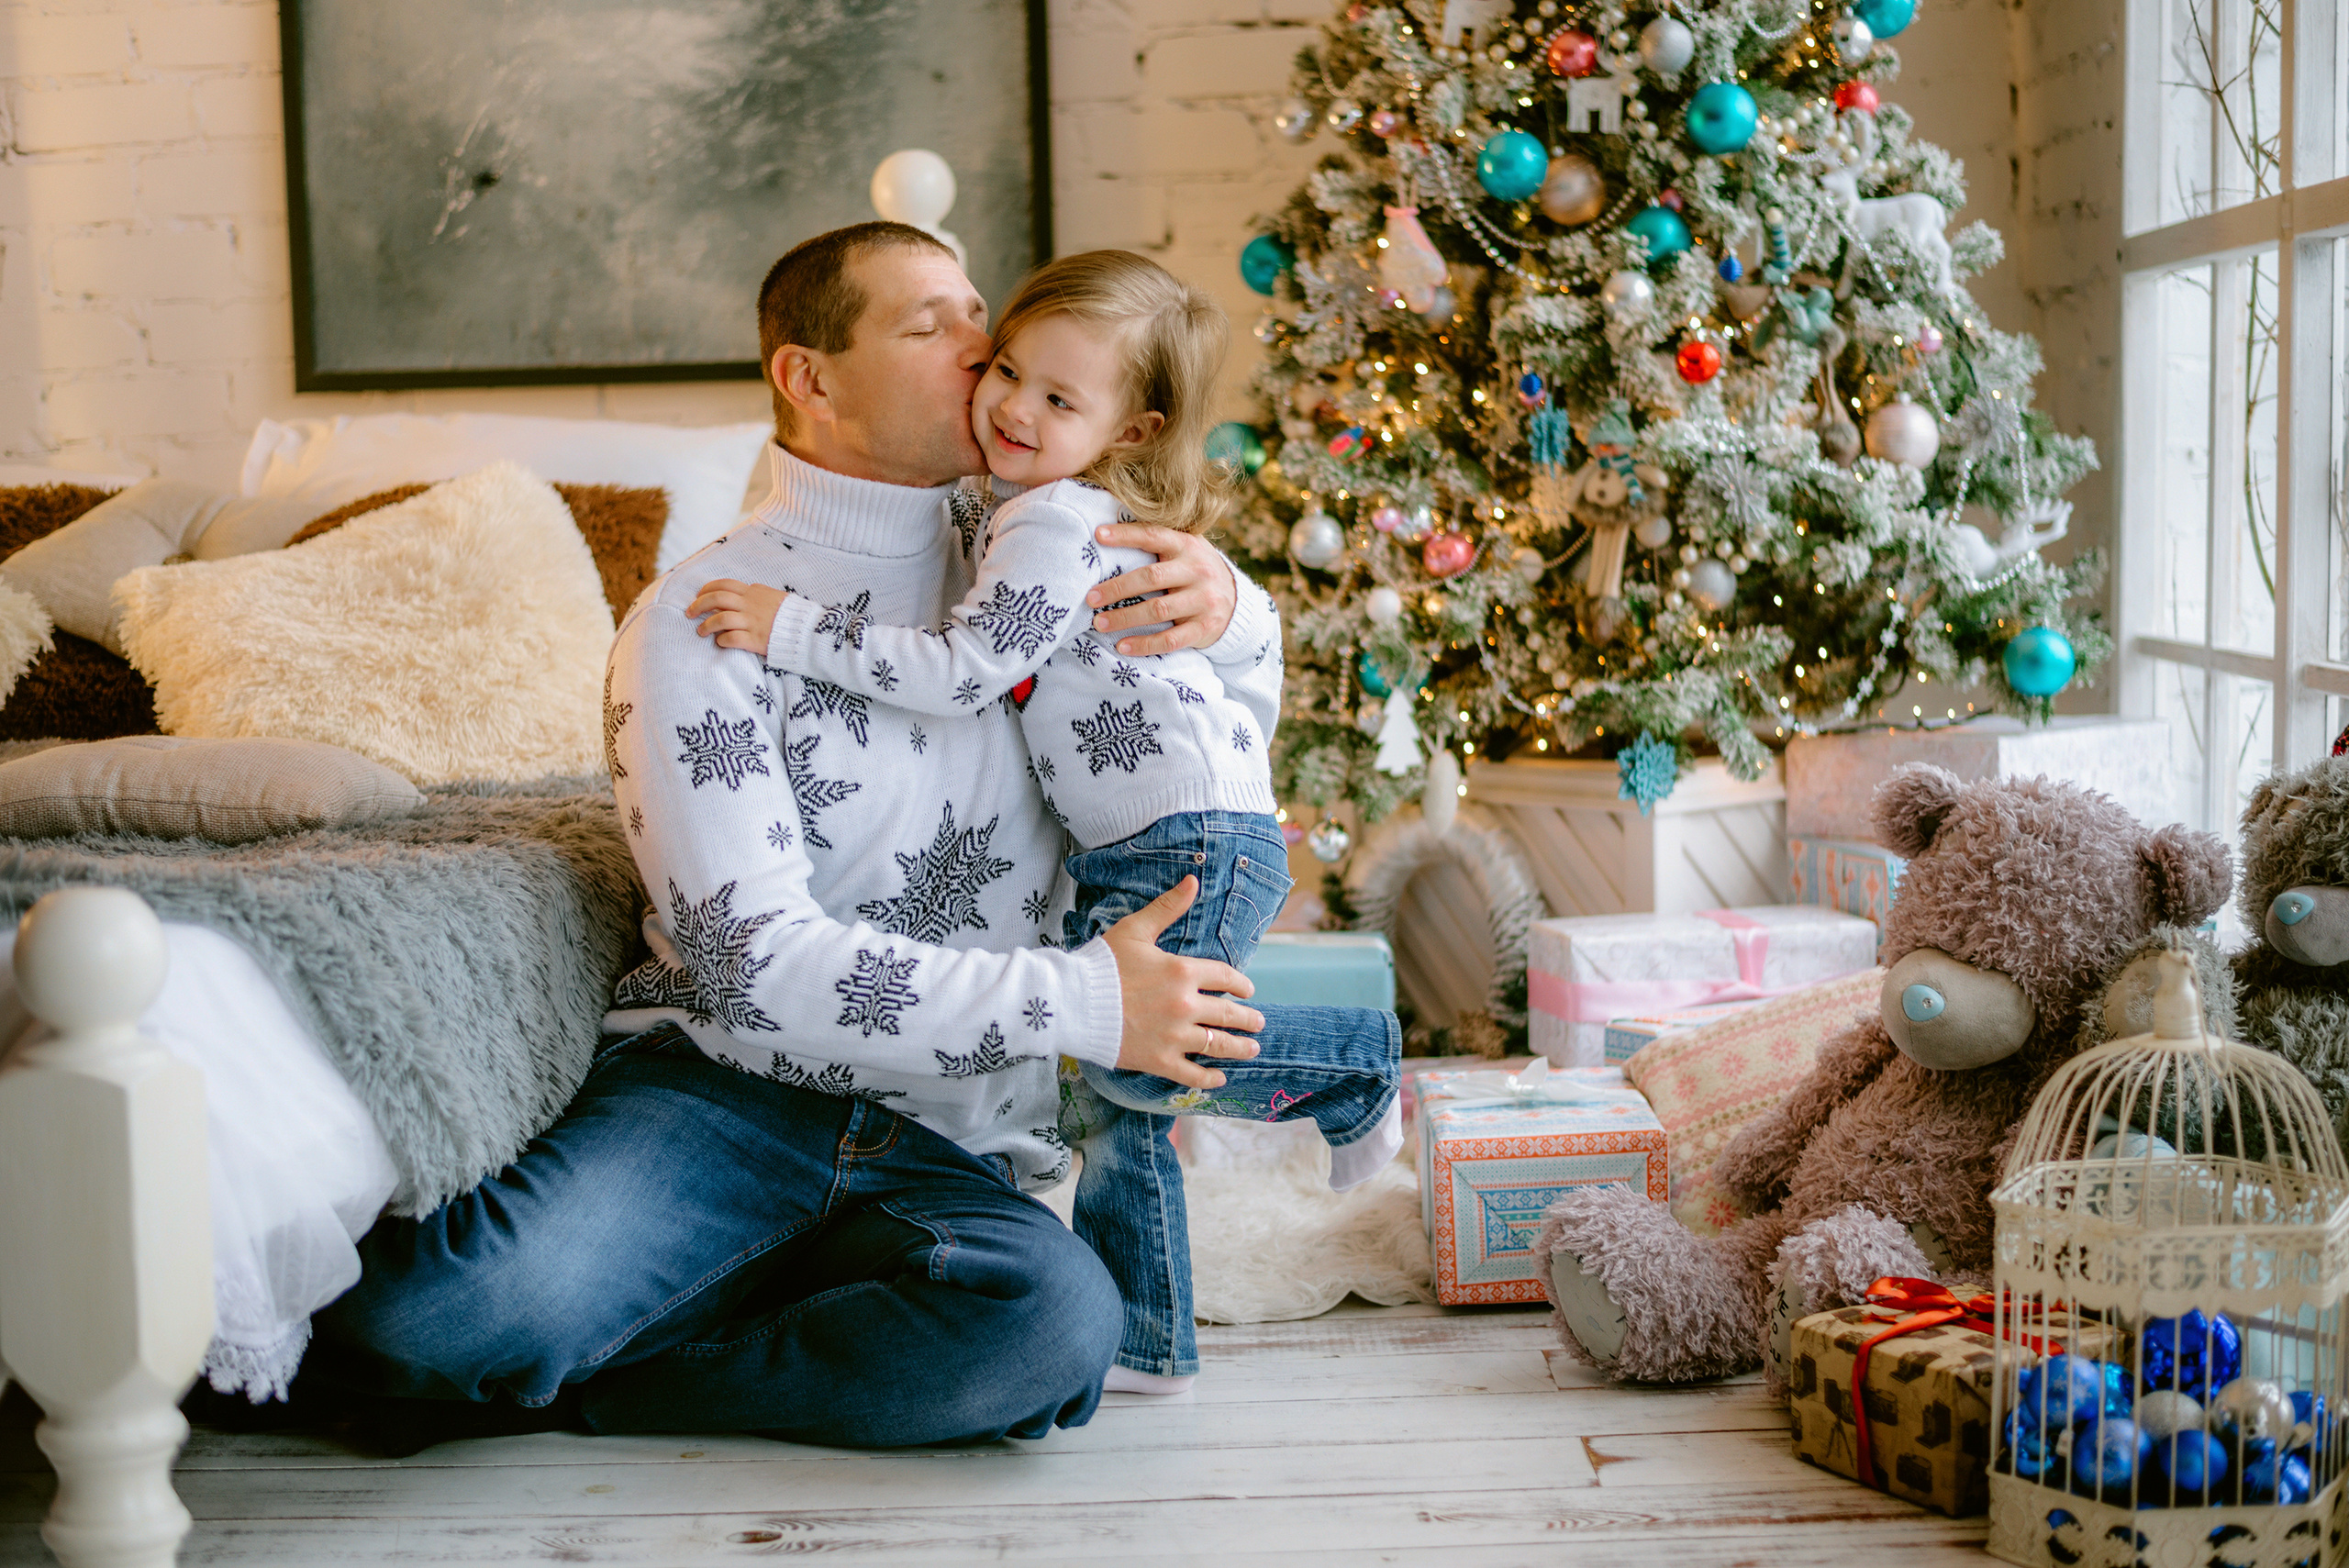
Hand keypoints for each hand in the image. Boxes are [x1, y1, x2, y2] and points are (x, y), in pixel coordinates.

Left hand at [688, 578, 785, 657]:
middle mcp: (750, 605)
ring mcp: (752, 622)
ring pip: (720, 619)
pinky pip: (731, 639)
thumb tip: (745, 591)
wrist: (809, 630)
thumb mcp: (775, 596)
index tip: (699, 596)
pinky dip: (722, 640)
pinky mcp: (756, 640)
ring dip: (706, 625)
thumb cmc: (793, 614)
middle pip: (716, 599)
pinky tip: (720, 642)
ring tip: (701, 631)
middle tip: (690, 613)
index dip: (707, 589)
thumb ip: (758, 594)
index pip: (724, 585)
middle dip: (698, 605)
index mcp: (754, 592)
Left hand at [1086, 525, 1235, 655]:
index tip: (1098, 535)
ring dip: (1125, 618)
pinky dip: (1144, 644)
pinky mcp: (1204, 628)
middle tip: (1090, 598)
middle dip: (1117, 588)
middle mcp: (1197, 571)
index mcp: (1188, 546)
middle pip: (1151, 577)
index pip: (1154, 536)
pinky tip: (1122, 645)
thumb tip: (1107, 532)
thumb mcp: (1186, 549)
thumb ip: (1159, 543)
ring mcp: (1203, 601)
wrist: (1237, 602)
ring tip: (1099, 623)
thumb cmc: (1195, 572)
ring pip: (1158, 610)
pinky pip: (1170, 640)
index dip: (1126, 535)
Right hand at [1103, 877, 1263, 1088]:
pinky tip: (1220, 1079)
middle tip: (1258, 1023)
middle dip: (1248, 1019)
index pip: (1226, 977)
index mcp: (1182, 971)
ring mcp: (1174, 1035)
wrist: (1072, 1001)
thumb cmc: (1102, 963)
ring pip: (1219, 1045)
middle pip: (1229, 1014)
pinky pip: (1193, 1074)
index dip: (1241, 984)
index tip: (1248, 990)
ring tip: (1252, 1048)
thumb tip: (1193, 880)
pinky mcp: (1159, 1060)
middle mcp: (1185, 1005)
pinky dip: (1209, 1079)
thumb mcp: (1136, 929)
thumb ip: (1168, 907)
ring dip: (1240, 1048)